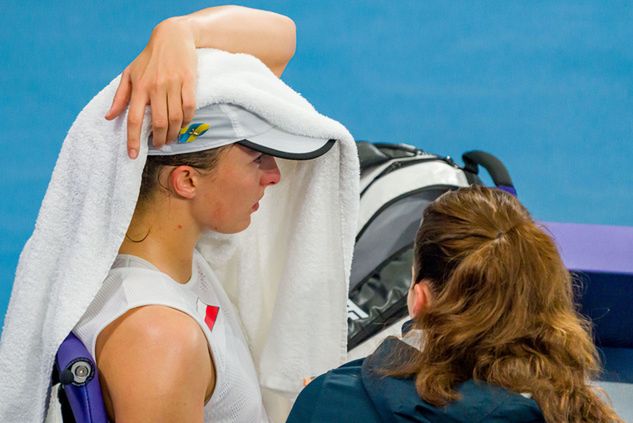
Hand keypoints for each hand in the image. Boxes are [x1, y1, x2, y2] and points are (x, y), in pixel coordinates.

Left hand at [105, 18, 197, 158]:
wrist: (173, 37)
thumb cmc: (149, 58)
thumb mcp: (129, 73)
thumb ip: (120, 97)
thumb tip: (109, 117)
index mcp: (139, 86)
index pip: (133, 118)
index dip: (133, 140)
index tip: (133, 155)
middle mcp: (155, 87)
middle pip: (158, 123)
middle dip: (159, 139)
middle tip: (159, 145)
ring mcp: (173, 84)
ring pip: (175, 118)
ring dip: (173, 133)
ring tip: (171, 138)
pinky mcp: (188, 82)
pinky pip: (189, 108)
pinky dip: (186, 121)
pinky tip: (183, 125)